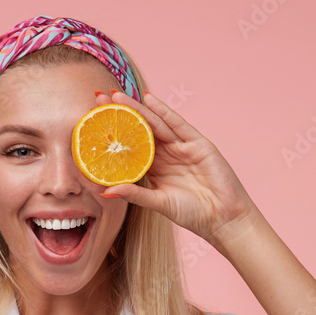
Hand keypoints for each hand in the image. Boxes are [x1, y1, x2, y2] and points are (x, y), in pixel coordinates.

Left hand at [94, 89, 260, 245]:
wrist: (223, 218)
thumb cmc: (193, 214)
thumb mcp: (159, 203)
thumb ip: (135, 194)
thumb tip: (105, 191)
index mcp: (155, 168)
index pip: (129, 146)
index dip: (112, 133)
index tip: (91, 121)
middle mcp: (166, 154)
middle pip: (139, 129)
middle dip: (119, 114)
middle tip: (97, 98)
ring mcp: (182, 147)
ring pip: (155, 123)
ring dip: (136, 108)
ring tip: (116, 96)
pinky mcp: (197, 143)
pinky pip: (177, 124)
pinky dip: (163, 111)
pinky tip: (148, 99)